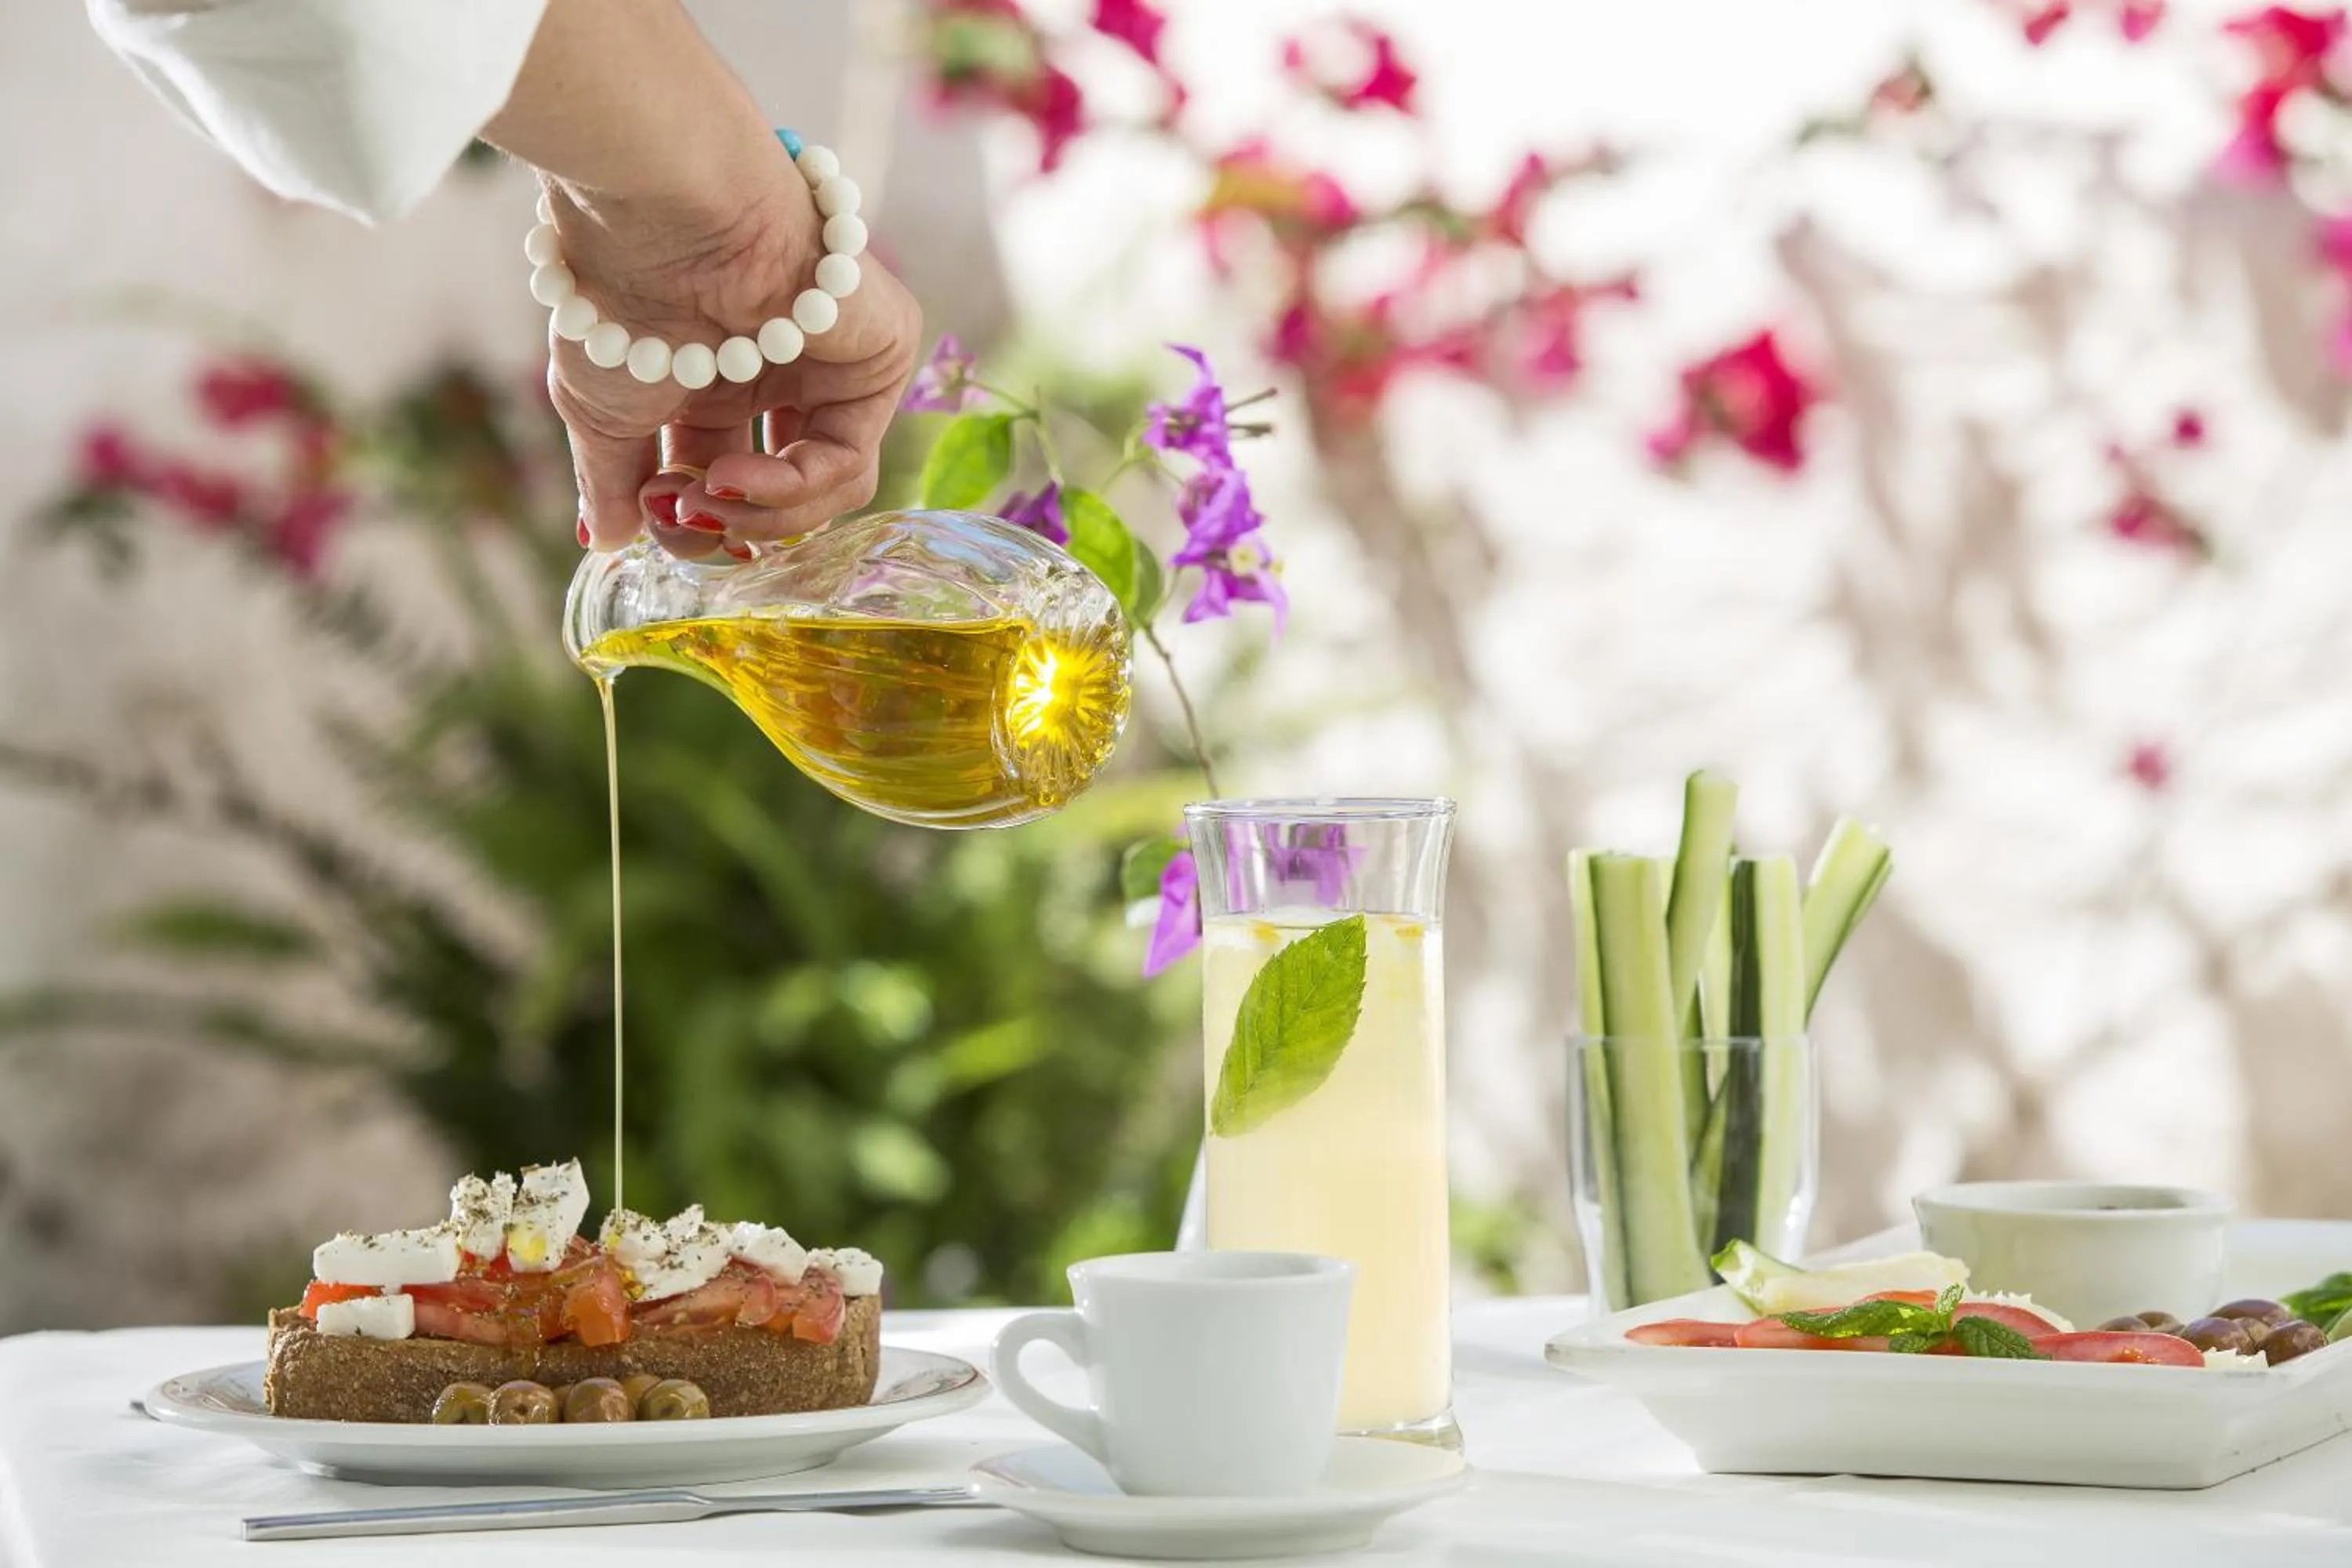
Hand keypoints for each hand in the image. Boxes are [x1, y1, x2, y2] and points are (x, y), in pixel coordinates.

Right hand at [546, 151, 922, 558]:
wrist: (659, 221)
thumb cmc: (618, 298)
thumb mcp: (602, 407)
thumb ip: (612, 478)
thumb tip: (610, 541)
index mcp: (717, 370)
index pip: (720, 473)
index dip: (691, 518)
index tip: (648, 525)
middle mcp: (780, 367)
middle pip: (779, 490)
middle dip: (725, 524)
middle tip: (679, 522)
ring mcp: (834, 362)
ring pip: (822, 489)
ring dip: (757, 514)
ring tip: (704, 502)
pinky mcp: (882, 354)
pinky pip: (849, 461)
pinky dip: (791, 489)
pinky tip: (734, 480)